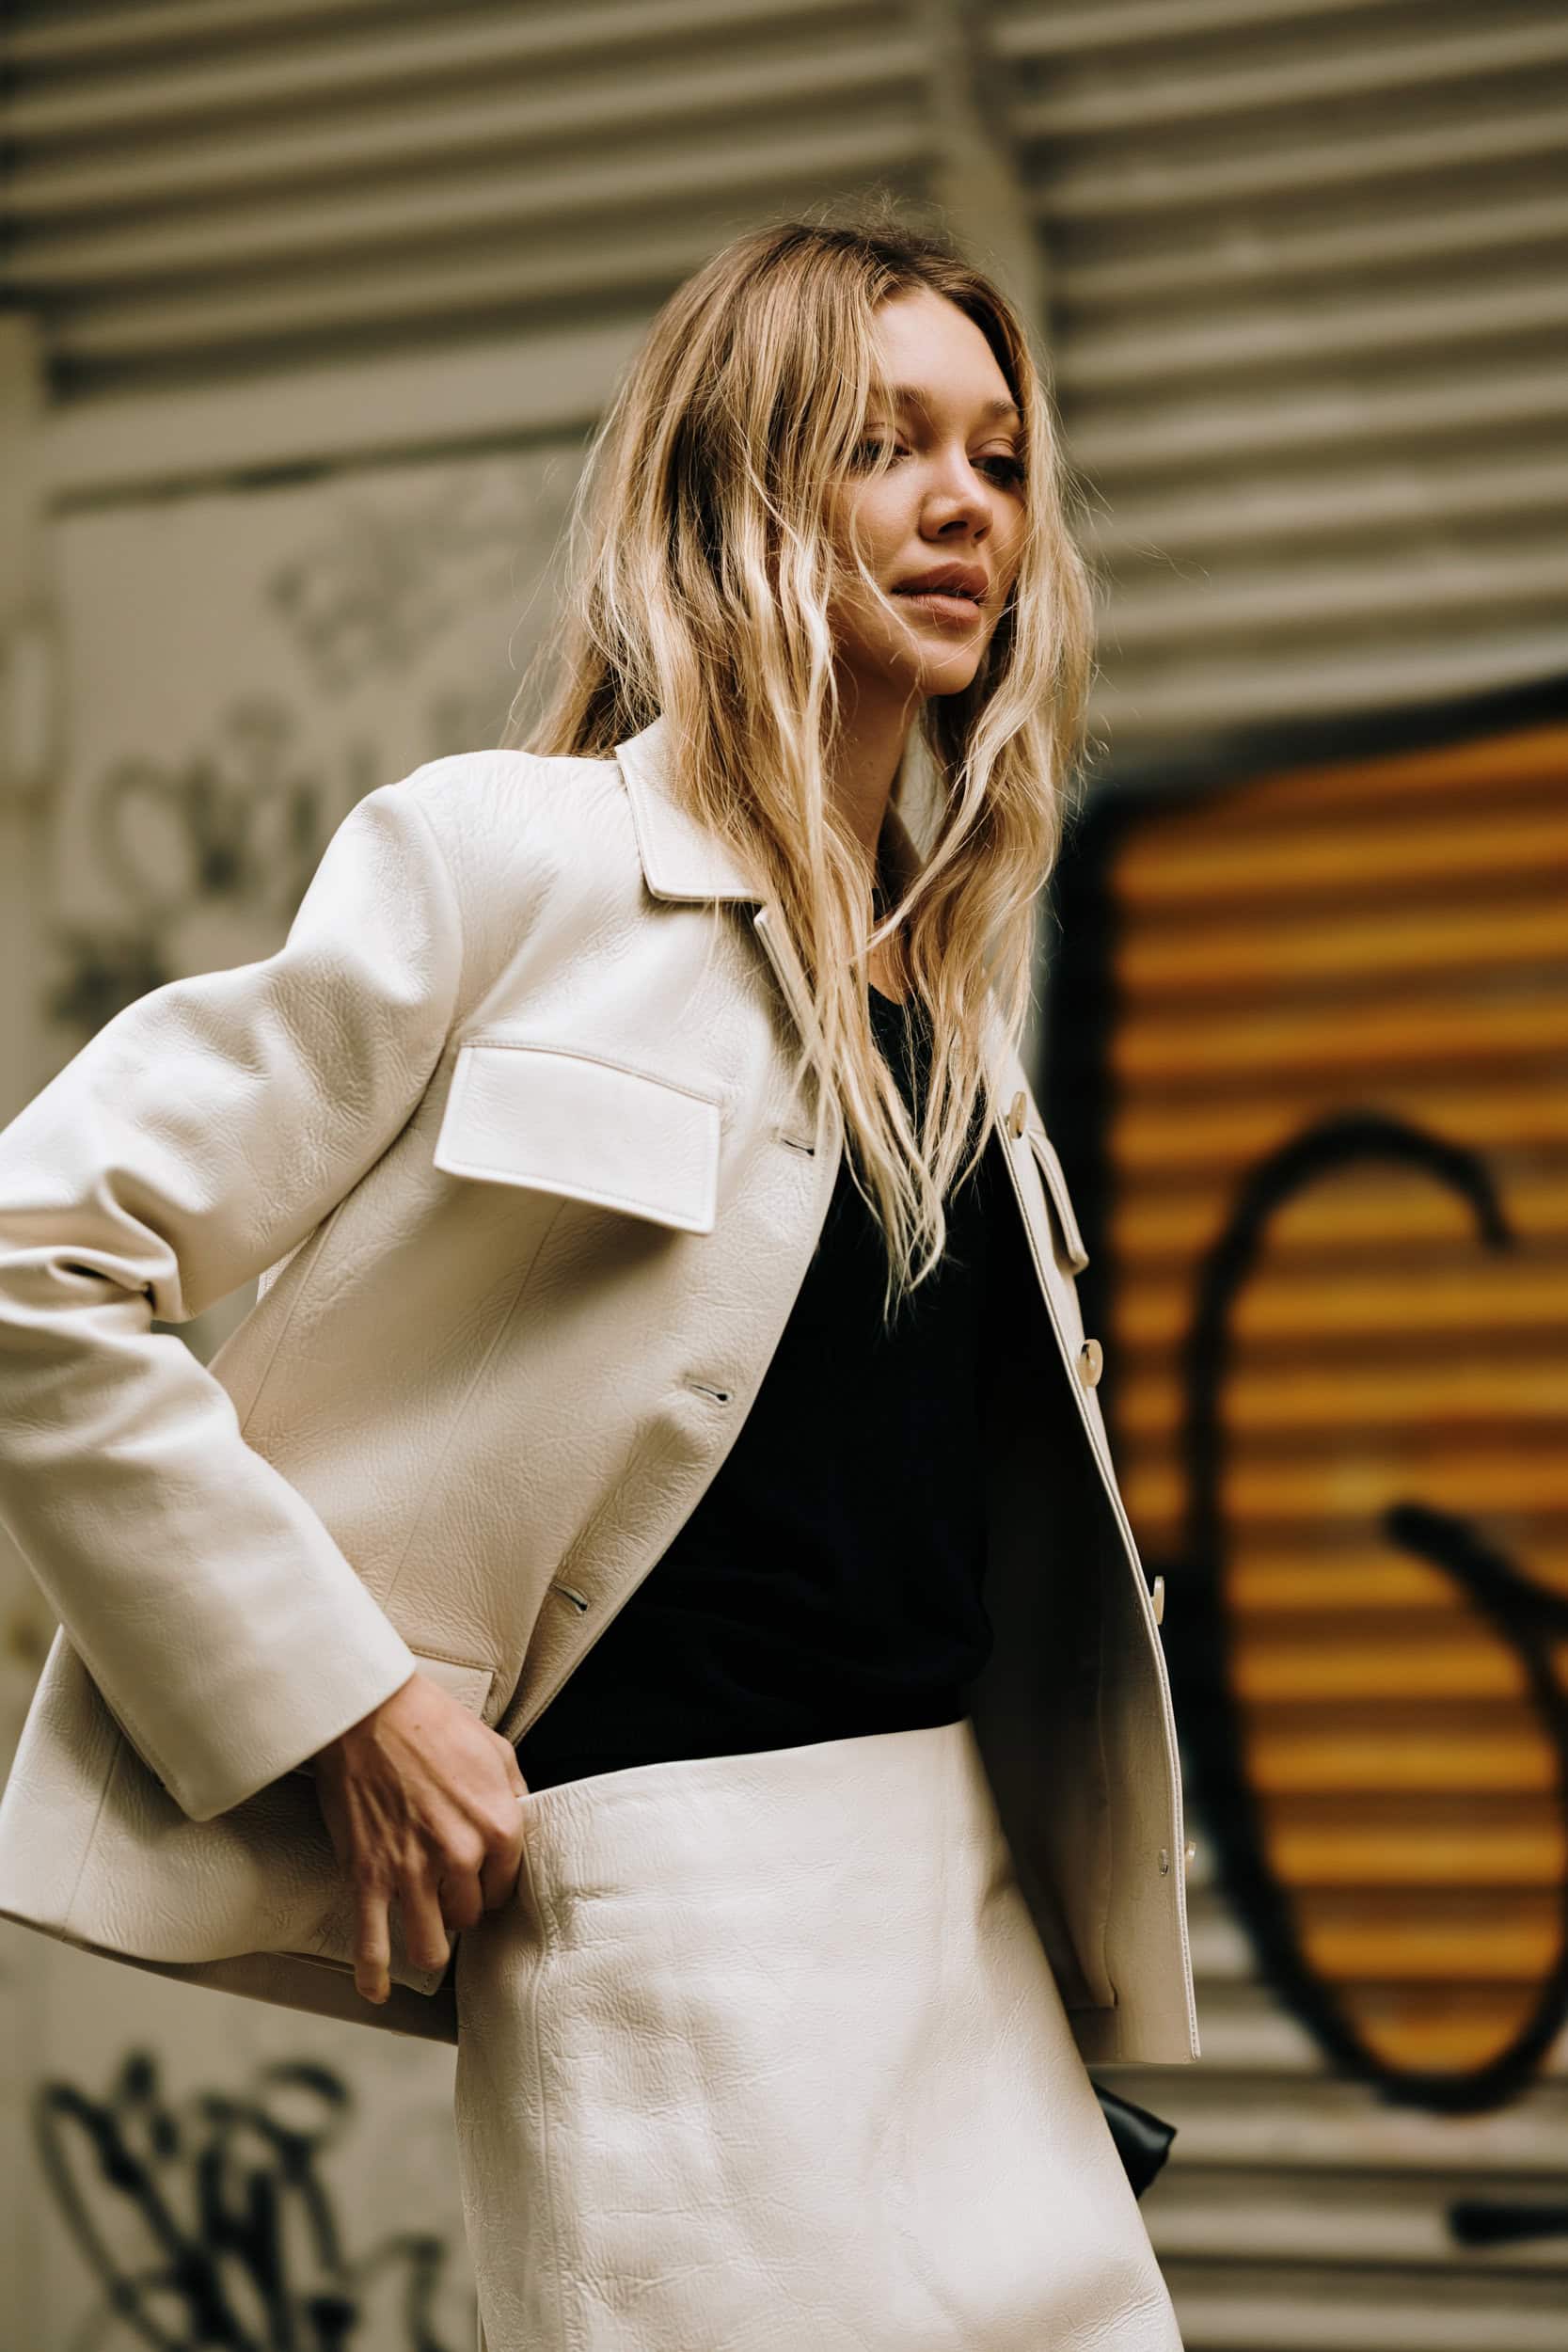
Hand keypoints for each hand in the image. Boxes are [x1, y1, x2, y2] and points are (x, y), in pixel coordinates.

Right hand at [308, 1671, 529, 2005]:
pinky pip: (372, 1945)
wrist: (368, 1711)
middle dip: (459, 1909)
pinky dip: (374, 1976)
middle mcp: (462, 1857)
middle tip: (445, 1895)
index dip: (492, 1888)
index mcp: (499, 1826)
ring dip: (429, 1945)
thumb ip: (514, 1796)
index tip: (480, 1885)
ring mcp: (412, 1872)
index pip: (507, 1889)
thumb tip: (522, 1826)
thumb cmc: (433, 1723)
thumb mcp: (497, 1750)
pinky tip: (377, 1990)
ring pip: (431, 1946)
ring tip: (424, 1935)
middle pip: (469, 1917)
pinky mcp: (368, 1877)